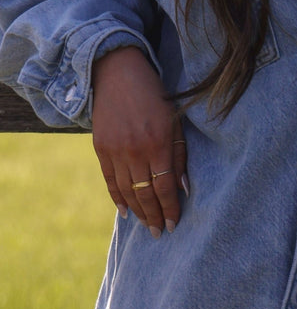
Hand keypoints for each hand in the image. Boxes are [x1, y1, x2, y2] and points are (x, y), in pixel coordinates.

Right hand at [91, 46, 187, 236]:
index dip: (170, 208)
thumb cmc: (155, 96)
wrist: (119, 74)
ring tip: (146, 226)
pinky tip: (125, 211)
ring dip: (137, 212)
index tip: (174, 225)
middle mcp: (136, 150)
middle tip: (159, 233)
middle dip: (154, 216)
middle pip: (145, 194)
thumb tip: (183, 188)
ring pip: (127, 191)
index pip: (165, 187)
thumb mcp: (175, 121)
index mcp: (158, 143)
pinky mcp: (100, 148)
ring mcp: (115, 150)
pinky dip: (117, 198)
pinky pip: (110, 181)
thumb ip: (179, 155)